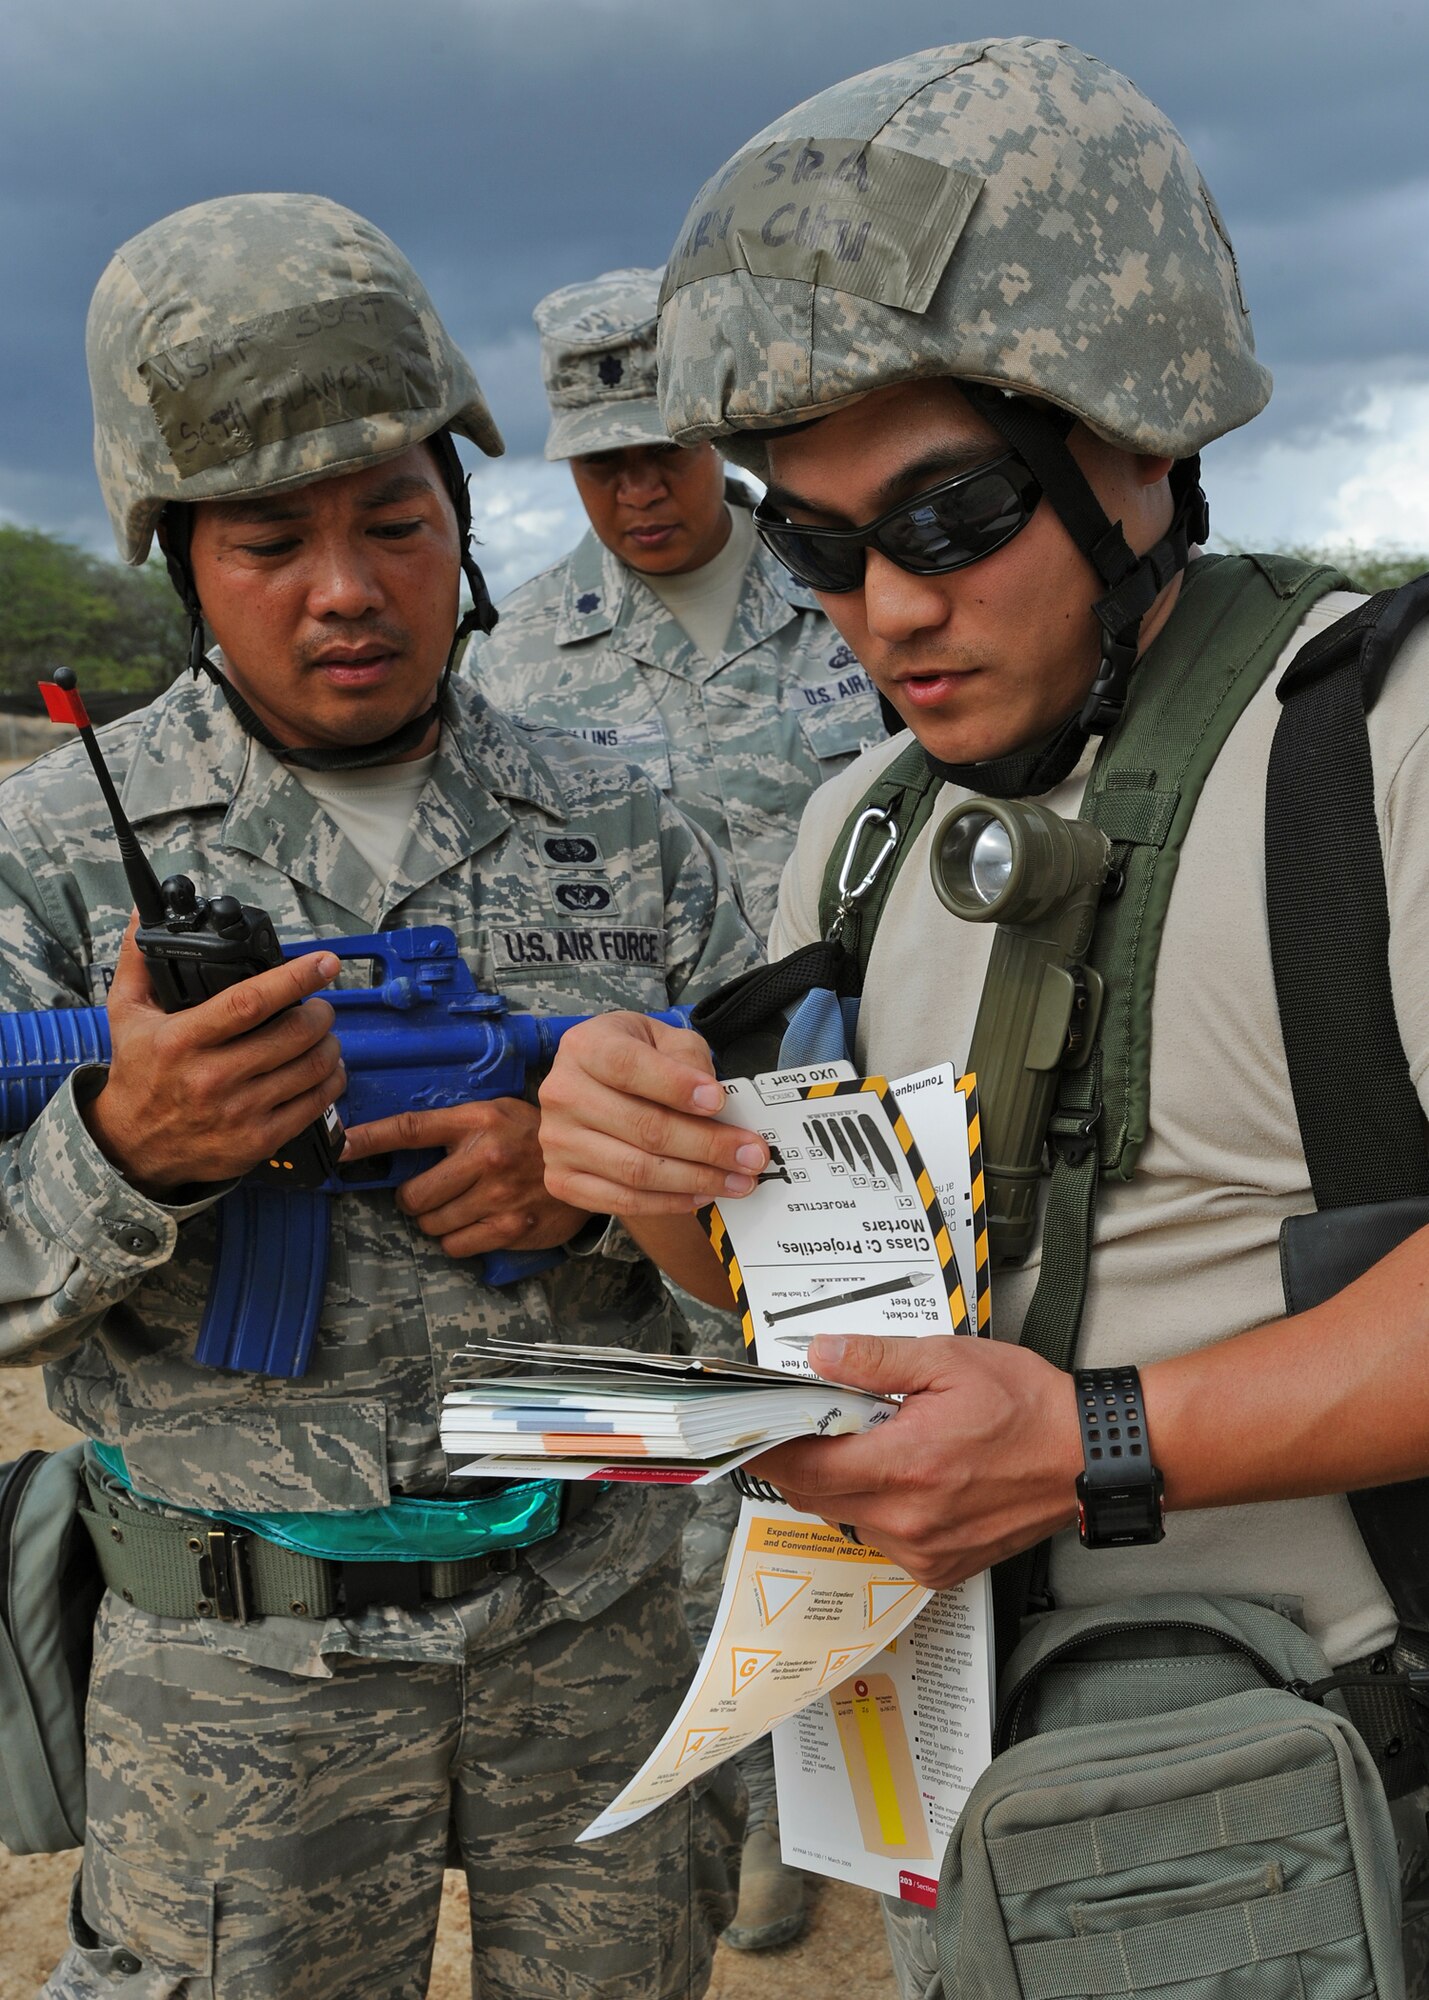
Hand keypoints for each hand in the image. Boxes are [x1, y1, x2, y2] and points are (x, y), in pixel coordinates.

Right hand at [83, 918, 342, 1195]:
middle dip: (320, 1013)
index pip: (250, 1002)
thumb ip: (139, 963)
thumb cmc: (138, 1074)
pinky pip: (314, 1104)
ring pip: (312, 1068)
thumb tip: (143, 915)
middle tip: (320, 1006)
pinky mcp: (258, 1140)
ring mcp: (239, 1112)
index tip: (324, 962)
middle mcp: (212, 1077)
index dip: (295, 978)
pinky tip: (326, 1069)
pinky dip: (330, 1081)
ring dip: (330, 1045)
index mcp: (183, 1040)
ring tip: (323, 1035)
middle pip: (293, 1034)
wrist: (133, 1146)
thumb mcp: (127, 1014)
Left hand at [340, 1097, 587, 1258]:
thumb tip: (397, 1148)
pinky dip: (457, 1239)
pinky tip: (475, 1223)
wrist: (592, 1162)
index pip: (409, 1129)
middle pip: (413, 1194)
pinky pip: (456, 1245)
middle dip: (414, 1199)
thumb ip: (452, 1129)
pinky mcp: (511, 1227)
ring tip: (459, 1207)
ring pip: (432, 1224)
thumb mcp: (494, 1115)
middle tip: (430, 1193)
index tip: (339, 1146)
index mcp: (476, 1122)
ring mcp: (499, 1196)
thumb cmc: (532, 1137)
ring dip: (436, 1220)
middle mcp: (485, 1157)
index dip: (368, 1139)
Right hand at [538, 1012, 768, 1215]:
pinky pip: (622, 1201)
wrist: (594, 1088)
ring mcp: (557, 1141)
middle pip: (642, 1127)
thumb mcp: (664, 1039)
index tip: (719, 1101)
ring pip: (636, 1171)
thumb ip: (688, 1058)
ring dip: (697, 1180)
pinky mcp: (562, 1180)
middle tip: (752, 1155)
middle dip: (708, 1145)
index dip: (676, 1086)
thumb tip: (715, 1103)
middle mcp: (562, 1093)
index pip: (629, 1067)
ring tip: (739, 1181)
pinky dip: (669, 1202)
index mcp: (585, 1047)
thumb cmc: (636, 1059)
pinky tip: (703, 1194)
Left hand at [749, 1334, 1083, 1588]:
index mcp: (905, 1466)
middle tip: (803, 1422)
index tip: (748, 1427)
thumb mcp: (948, 1361)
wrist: (1088, 1458)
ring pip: (845, 1519)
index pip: (802, 1469)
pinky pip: (881, 1539)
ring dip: (839, 1484)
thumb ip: (875, 1360)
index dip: (766, 1448)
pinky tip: (903, 1476)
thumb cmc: (1026, 1405)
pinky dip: (875, 1508)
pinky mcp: (941, 1569)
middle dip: (798, 1460)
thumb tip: (817, 1354)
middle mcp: (908, 1520)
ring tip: (866, 1442)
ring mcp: (924, 1551)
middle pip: (814, 1497)